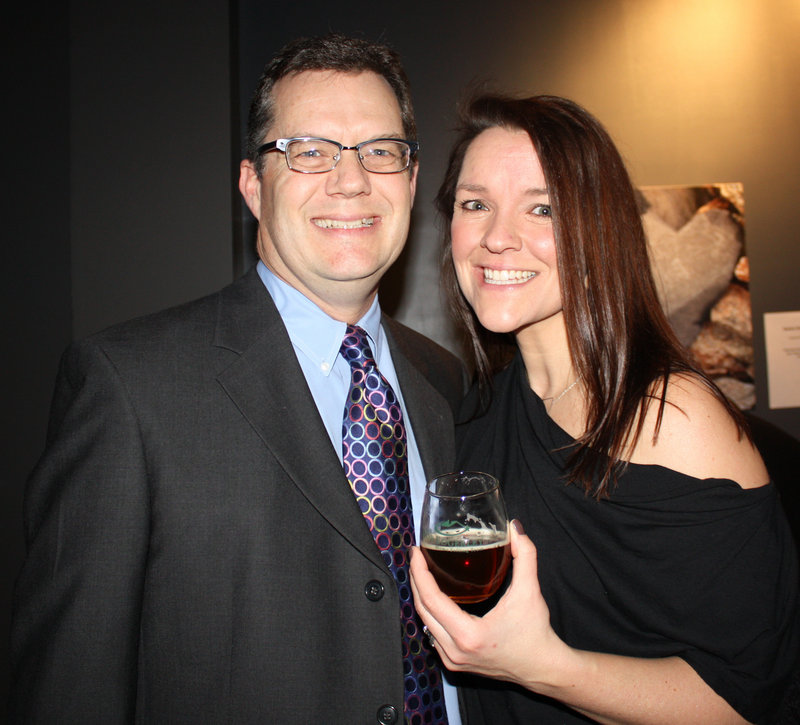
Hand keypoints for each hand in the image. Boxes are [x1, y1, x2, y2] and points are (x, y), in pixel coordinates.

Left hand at [410, 519, 570, 689]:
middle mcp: (455, 650)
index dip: (420, 573)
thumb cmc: (536, 633)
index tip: (416, 553)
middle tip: (416, 556)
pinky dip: (430, 613)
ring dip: (421, 597)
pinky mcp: (455, 663)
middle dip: (416, 580)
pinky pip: (433, 634)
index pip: (431, 599)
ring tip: (421, 571)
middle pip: (422, 610)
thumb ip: (525, 555)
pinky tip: (433, 596)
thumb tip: (515, 527)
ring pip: (425, 623)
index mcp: (469, 635)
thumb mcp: (530, 591)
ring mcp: (453, 660)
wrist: (543, 668)